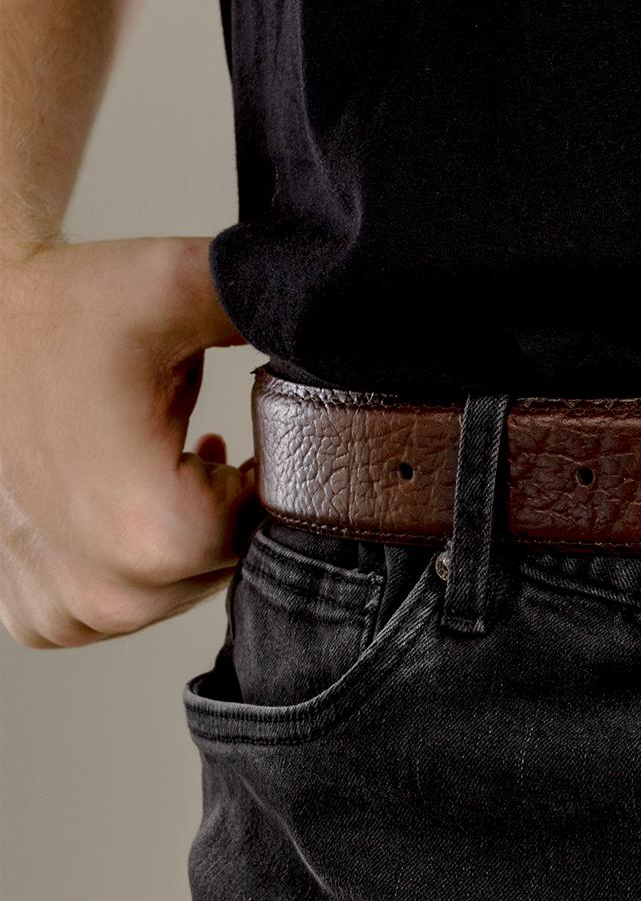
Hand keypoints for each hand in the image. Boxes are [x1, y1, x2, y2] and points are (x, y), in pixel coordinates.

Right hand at [0, 235, 253, 645]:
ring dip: (180, 537)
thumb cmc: (64, 308)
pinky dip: (126, 567)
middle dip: (225, 506)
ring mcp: (66, 613)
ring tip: (161, 466)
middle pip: (227, 566)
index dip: (269, 474)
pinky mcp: (36, 613)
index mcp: (156, 533)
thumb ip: (272, 306)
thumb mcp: (179, 287)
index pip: (271, 526)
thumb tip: (346, 318)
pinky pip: (116, 612)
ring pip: (179, 591)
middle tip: (198, 444)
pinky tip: (121, 509)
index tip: (241, 432)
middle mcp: (107, 595)